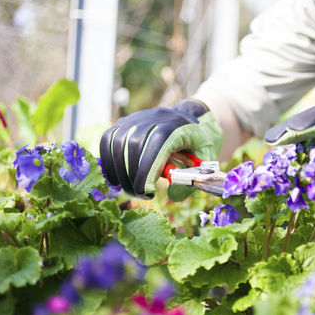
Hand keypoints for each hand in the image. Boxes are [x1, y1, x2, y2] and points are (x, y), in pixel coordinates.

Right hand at [100, 99, 222, 199]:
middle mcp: (153, 118)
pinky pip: (107, 140)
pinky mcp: (123, 123)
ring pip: (118, 143)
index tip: (148, 193)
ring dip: (120, 171)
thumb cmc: (198, 142)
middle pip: (135, 145)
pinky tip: (117, 179)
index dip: (148, 171)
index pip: (157, 146)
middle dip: (134, 176)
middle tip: (140, 195)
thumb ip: (193, 178)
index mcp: (176, 126)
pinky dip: (108, 162)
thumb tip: (173, 196)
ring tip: (131, 189)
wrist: (189, 118)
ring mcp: (135, 119)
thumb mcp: (206, 159)